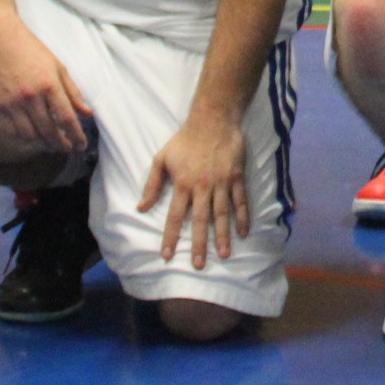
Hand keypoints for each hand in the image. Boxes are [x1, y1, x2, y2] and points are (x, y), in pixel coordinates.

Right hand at [0, 26, 91, 155]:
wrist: (1, 41)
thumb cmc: (33, 52)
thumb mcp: (59, 67)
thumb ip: (73, 92)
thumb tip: (87, 113)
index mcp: (49, 85)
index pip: (66, 118)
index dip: (76, 136)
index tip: (81, 145)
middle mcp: (31, 96)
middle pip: (48, 131)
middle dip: (61, 145)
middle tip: (68, 149)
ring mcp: (13, 102)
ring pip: (30, 135)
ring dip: (43, 143)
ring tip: (53, 144)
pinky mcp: (0, 105)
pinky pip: (14, 129)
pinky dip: (26, 135)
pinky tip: (35, 134)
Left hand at [139, 110, 249, 268]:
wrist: (213, 119)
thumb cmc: (184, 139)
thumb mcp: (161, 158)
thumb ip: (152, 184)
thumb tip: (141, 207)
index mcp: (182, 183)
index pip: (174, 216)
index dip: (170, 237)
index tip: (167, 256)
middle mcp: (202, 187)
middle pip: (200, 220)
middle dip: (199, 244)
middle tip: (198, 265)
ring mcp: (222, 182)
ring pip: (222, 214)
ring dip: (223, 235)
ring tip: (224, 255)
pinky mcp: (237, 176)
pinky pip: (240, 200)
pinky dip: (243, 217)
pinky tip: (243, 232)